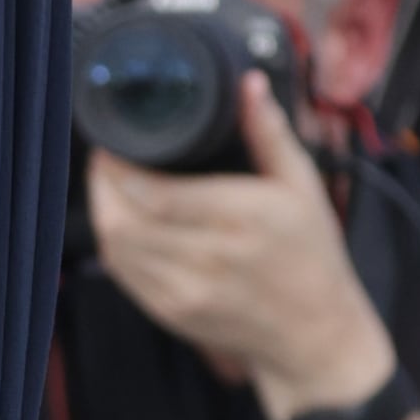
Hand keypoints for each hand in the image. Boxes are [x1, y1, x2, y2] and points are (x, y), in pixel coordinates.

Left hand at [90, 73, 397, 419]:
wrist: (318, 337)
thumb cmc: (312, 254)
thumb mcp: (302, 187)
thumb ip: (269, 132)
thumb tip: (248, 82)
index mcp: (243, 220)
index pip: (155, 194)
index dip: (116, 165)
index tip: (111, 141)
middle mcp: (212, 259)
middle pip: (123, 220)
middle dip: (102, 183)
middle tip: (106, 159)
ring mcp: (189, 292)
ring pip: (115, 246)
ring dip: (103, 210)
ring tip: (111, 185)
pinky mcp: (174, 314)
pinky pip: (122, 273)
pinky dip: (113, 242)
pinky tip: (122, 221)